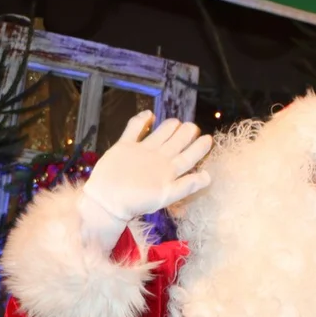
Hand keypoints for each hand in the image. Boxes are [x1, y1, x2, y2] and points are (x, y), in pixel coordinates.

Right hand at [82, 110, 211, 220]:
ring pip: (159, 134)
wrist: (107, 201)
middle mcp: (158, 159)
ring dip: (169, 126)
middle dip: (186, 133)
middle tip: (192, 126)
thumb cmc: (136, 201)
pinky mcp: (125, 146)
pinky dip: (141, 121)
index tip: (208, 138)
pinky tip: (149, 115)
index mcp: (169, 171)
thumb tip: (208, 177)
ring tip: (176, 122)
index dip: (199, 147)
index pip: (189, 156)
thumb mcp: (166, 196)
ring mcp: (142, 152)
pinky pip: (134, 129)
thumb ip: (186, 186)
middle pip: (176, 142)